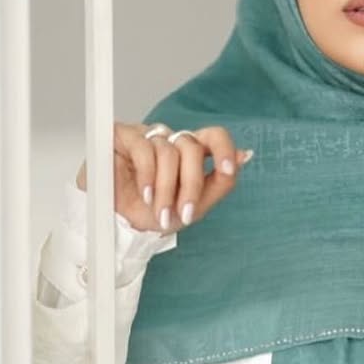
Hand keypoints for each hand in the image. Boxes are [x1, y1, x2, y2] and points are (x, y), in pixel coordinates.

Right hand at [75, 121, 254, 233]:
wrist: (118, 227)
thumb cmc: (152, 215)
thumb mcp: (194, 206)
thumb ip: (220, 182)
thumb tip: (245, 156)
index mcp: (190, 154)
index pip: (213, 136)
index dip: (224, 148)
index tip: (229, 169)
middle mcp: (170, 142)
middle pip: (192, 147)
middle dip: (190, 185)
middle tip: (182, 212)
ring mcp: (147, 137)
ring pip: (169, 152)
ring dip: (166, 188)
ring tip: (159, 210)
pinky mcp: (123, 136)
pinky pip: (144, 149)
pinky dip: (148, 177)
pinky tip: (144, 194)